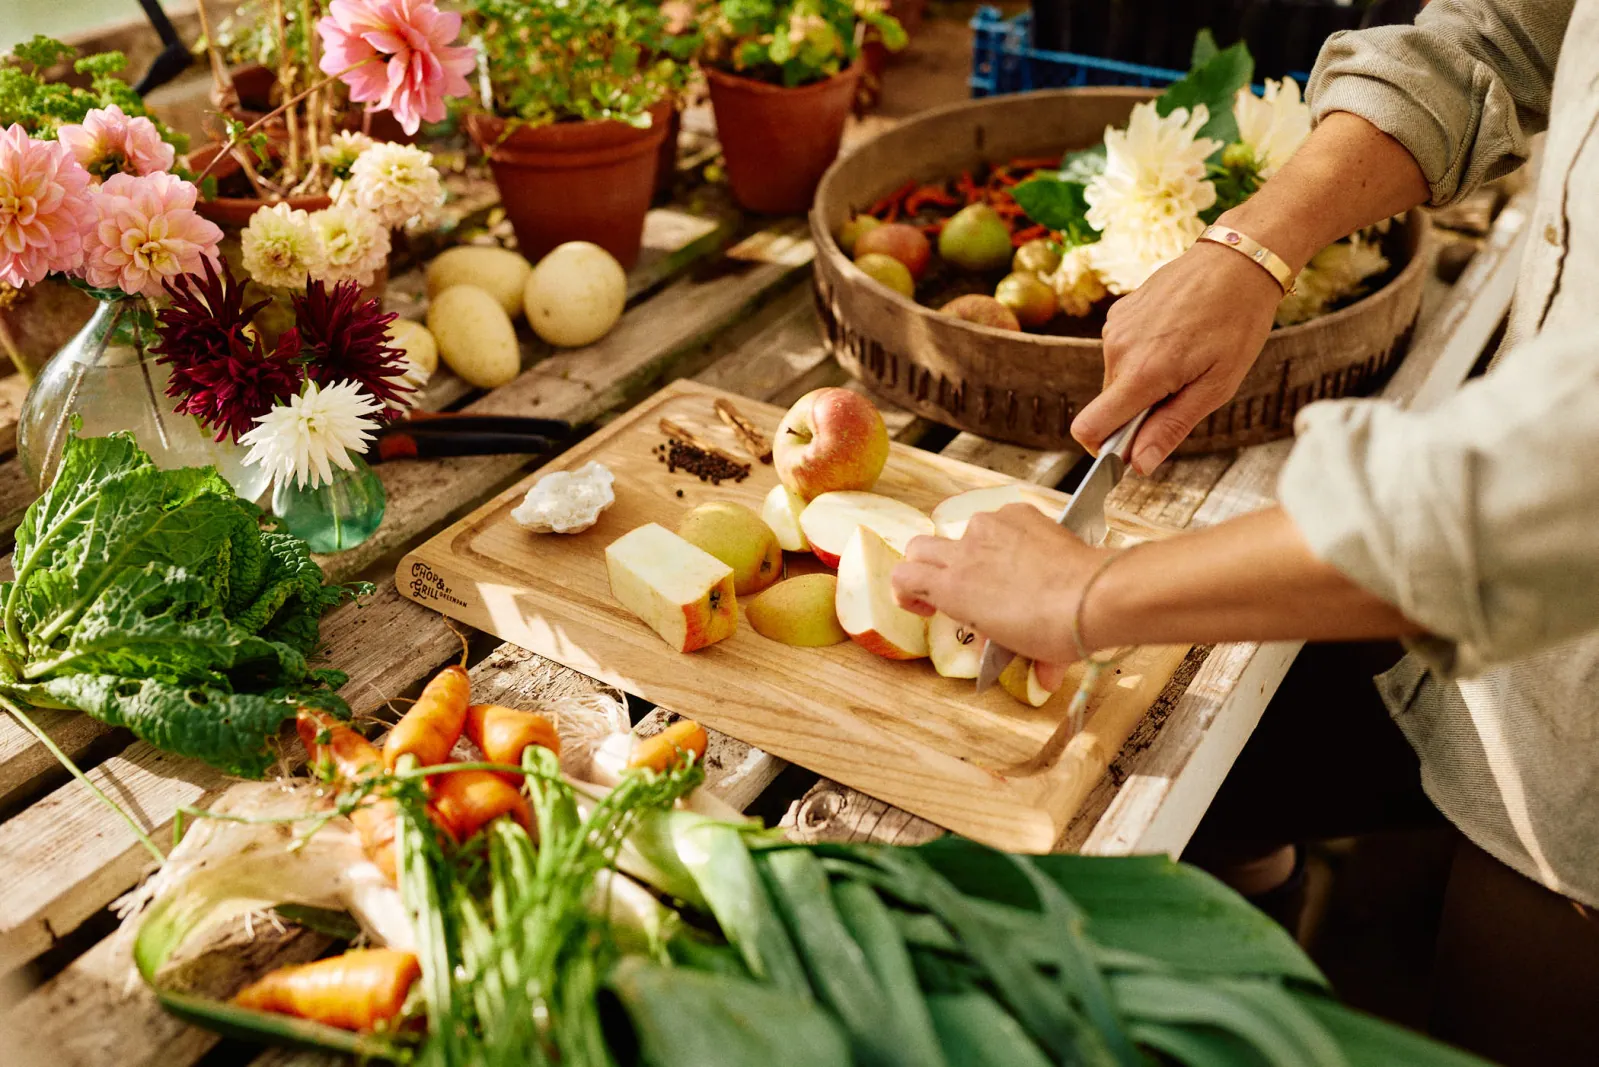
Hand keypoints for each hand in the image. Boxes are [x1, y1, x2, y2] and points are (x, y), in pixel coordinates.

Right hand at [890, 504, 1109, 688]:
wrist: (1094, 594)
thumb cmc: (1056, 628)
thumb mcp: (1027, 650)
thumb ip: (1024, 660)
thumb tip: (1043, 676)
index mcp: (952, 589)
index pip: (902, 577)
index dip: (907, 591)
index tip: (925, 605)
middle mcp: (963, 553)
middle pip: (919, 547)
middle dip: (928, 564)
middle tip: (954, 583)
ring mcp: (990, 528)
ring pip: (964, 532)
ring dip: (975, 550)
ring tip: (1006, 569)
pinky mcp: (1017, 513)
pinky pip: (1000, 520)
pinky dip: (1009, 535)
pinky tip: (1031, 552)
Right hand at [1071, 240, 1281, 473]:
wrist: (1238, 260)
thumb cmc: (1237, 321)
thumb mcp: (1217, 386)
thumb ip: (1172, 427)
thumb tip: (1139, 464)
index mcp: (1142, 373)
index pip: (1089, 428)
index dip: (1105, 449)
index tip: (1133, 448)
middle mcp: (1118, 350)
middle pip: (1108, 406)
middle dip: (1138, 412)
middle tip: (1185, 390)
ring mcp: (1115, 328)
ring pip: (1116, 379)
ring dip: (1143, 381)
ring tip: (1185, 357)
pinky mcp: (1118, 313)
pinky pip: (1121, 352)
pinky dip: (1143, 356)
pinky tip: (1176, 336)